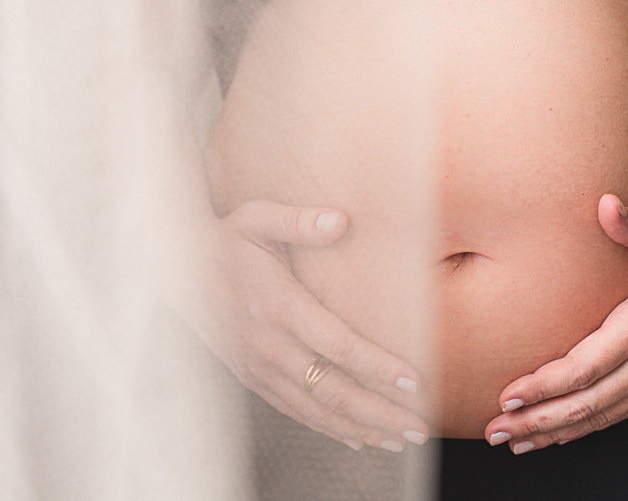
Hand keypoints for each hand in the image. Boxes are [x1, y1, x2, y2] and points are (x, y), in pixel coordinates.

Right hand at [191, 199, 430, 452]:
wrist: (177, 269)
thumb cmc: (226, 240)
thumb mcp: (258, 218)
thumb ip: (299, 221)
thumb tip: (340, 220)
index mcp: (278, 306)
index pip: (337, 345)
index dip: (377, 366)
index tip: (413, 381)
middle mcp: (269, 345)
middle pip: (332, 391)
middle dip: (380, 413)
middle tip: (420, 427)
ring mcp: (258, 367)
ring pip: (316, 410)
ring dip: (361, 429)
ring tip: (399, 440)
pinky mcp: (252, 378)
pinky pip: (295, 411)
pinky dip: (328, 428)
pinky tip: (358, 437)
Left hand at [483, 193, 627, 453]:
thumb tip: (607, 203)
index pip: (585, 368)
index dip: (544, 386)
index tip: (509, 396)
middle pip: (586, 403)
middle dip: (538, 421)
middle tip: (495, 431)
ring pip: (599, 417)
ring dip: (554, 432)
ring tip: (513, 442)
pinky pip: (616, 416)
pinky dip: (583, 429)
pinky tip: (555, 435)